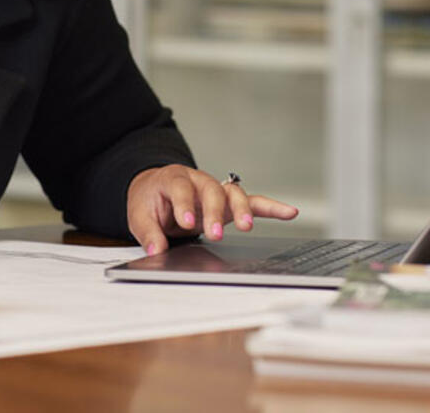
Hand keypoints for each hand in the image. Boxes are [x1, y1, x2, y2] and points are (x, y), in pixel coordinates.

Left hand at [126, 164, 297, 255]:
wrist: (156, 190)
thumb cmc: (150, 200)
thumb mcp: (140, 215)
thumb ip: (148, 232)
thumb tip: (157, 251)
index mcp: (172, 179)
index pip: (180, 187)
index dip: (184, 203)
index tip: (185, 221)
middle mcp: (198, 181)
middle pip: (210, 190)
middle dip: (214, 212)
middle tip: (213, 233)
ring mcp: (215, 190)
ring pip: (232, 193)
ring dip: (241, 210)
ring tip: (246, 226)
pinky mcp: (228, 202)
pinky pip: (253, 201)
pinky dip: (271, 207)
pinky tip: (290, 213)